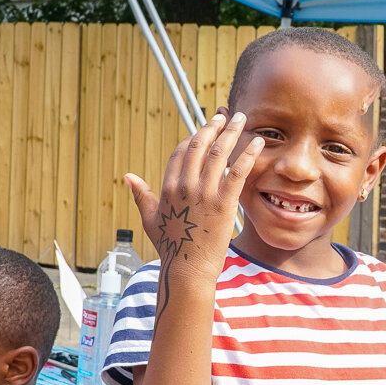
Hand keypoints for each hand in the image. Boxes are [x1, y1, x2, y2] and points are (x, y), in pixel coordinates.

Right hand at [125, 111, 263, 285]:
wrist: (187, 269)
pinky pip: (238, 171)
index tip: (205, 127)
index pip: (181, 151)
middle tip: (225, 115)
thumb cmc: (171, 246)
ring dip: (232, 132)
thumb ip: (141, 195)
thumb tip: (127, 176)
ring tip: (242, 119)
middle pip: (200, 145)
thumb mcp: (150, 219)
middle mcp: (185, 185)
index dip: (194, 136)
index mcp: (168, 187)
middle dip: (213, 126)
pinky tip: (258, 142)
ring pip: (220, 153)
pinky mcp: (224, 203)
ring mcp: (205, 193)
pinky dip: (249, 153)